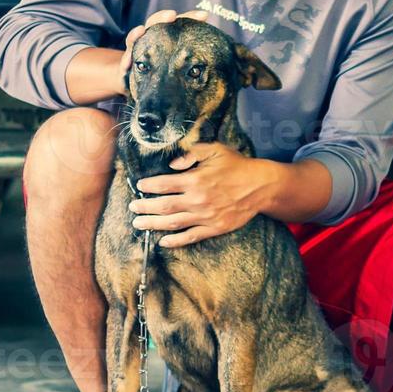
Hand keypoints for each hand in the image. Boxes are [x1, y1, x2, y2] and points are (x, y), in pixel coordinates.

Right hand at [116, 10, 207, 95]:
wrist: (139, 80)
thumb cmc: (167, 71)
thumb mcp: (186, 65)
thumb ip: (204, 60)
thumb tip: (238, 62)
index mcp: (168, 35)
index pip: (180, 21)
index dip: (191, 17)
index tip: (204, 15)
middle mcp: (153, 37)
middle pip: (156, 22)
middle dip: (162, 18)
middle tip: (171, 15)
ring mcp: (138, 47)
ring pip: (137, 36)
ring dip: (138, 33)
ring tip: (142, 31)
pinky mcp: (128, 61)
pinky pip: (126, 59)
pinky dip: (126, 60)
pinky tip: (128, 63)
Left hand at [129, 143, 274, 247]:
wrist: (261, 186)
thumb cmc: (237, 165)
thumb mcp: (215, 150)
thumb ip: (191, 154)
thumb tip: (172, 165)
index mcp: (195, 179)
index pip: (164, 184)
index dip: (148, 186)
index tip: (139, 186)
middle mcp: (197, 200)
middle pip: (163, 206)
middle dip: (144, 207)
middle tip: (132, 207)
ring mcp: (205, 216)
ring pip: (172, 223)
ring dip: (153, 224)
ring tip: (139, 224)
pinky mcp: (214, 228)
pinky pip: (191, 237)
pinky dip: (175, 241)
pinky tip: (162, 242)